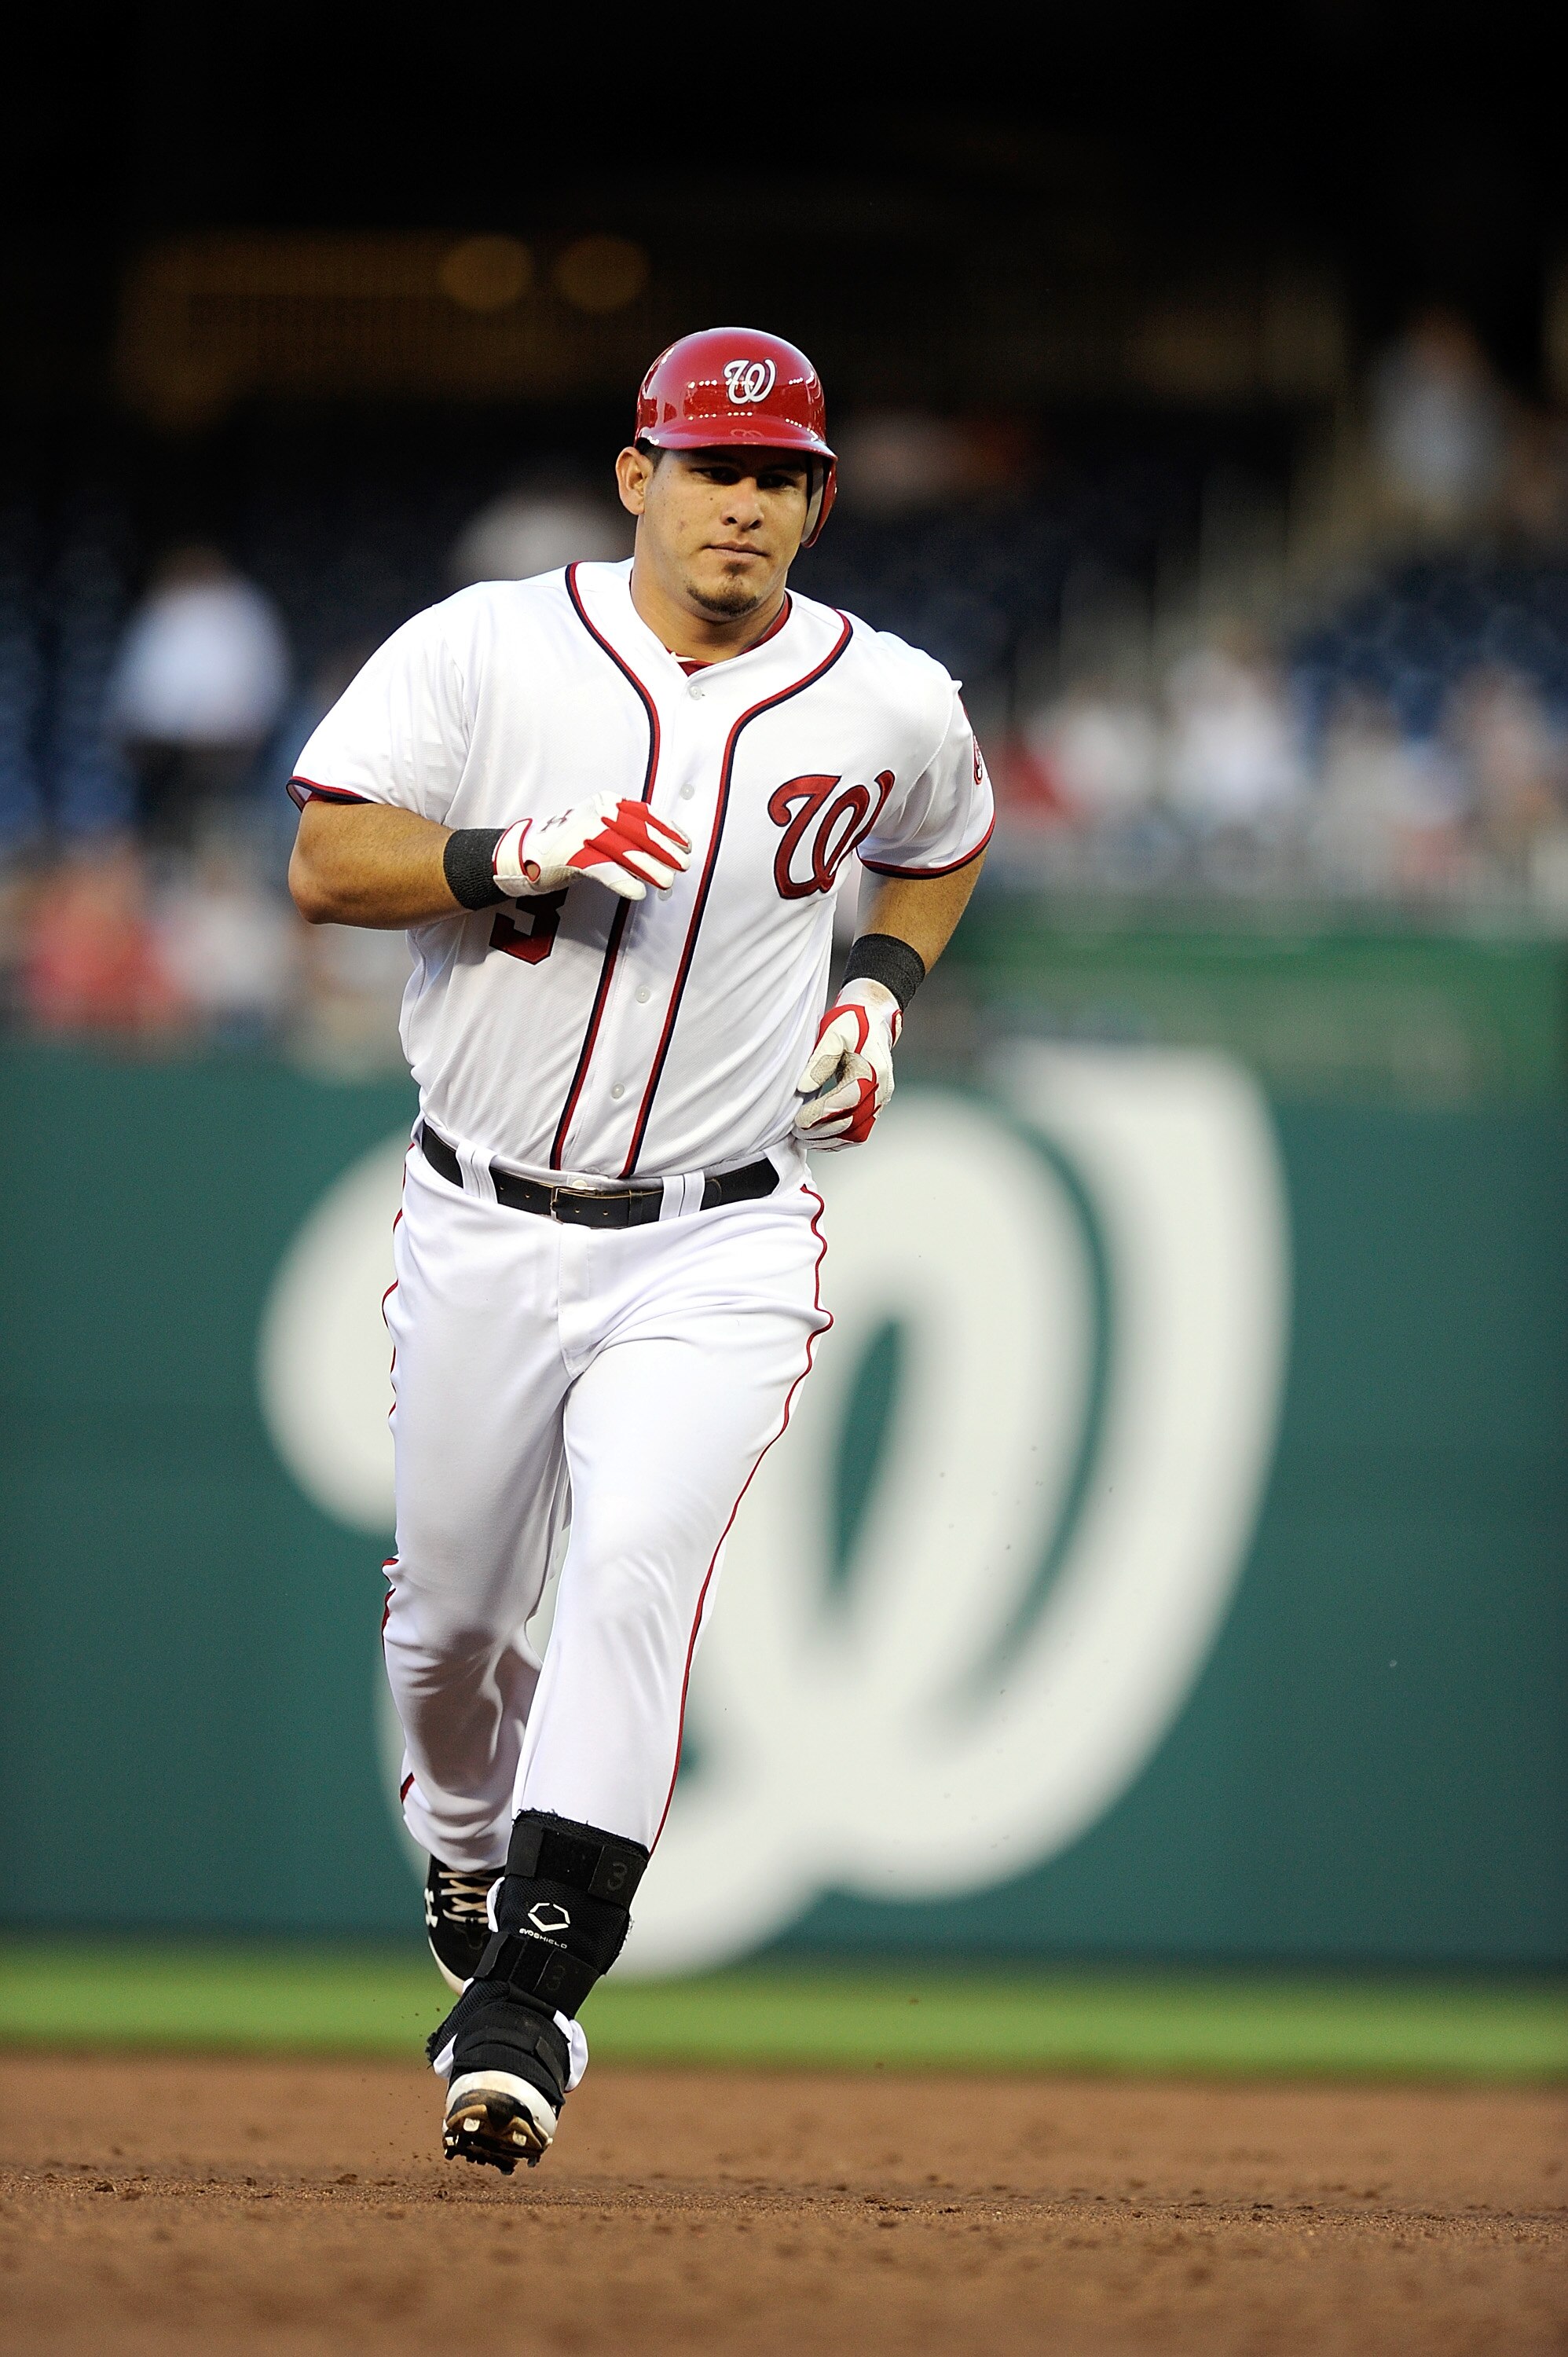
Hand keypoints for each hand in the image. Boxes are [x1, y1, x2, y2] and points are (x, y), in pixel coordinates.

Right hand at [494, 795, 690, 902]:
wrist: (523, 853)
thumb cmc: (567, 843)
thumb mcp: (599, 828)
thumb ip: (627, 833)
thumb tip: (663, 849)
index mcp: (606, 803)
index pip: (644, 814)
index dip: (668, 830)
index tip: (686, 844)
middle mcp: (596, 813)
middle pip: (638, 831)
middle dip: (664, 849)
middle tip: (683, 864)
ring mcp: (582, 833)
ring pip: (624, 850)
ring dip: (649, 867)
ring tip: (667, 881)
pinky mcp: (570, 855)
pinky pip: (602, 868)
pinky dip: (622, 880)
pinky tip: (638, 891)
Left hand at [793, 978, 902, 1150]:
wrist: (874, 1020)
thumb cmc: (854, 1023)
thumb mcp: (834, 1032)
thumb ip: (820, 1059)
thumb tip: (804, 1086)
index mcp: (873, 1070)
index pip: (848, 1101)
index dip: (822, 1114)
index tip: (799, 1120)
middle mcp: (881, 1089)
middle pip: (853, 1123)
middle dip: (822, 1132)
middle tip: (797, 1131)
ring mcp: (880, 1100)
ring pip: (857, 1133)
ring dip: (830, 1140)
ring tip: (804, 1138)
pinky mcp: (875, 1106)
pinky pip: (860, 1131)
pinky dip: (839, 1139)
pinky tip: (820, 1138)